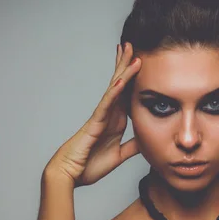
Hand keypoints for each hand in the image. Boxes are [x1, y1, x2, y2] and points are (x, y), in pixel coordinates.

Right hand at [46, 42, 141, 186]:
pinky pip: (106, 104)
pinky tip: (122, 79)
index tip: (141, 61)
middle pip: (120, 84)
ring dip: (123, 69)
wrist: (70, 175)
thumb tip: (147, 140)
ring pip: (114, 88)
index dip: (135, 78)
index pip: (128, 94)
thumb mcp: (119, 155)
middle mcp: (109, 114)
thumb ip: (132, 146)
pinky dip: (115, 91)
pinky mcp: (95, 123)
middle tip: (133, 44)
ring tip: (129, 51)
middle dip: (126, 64)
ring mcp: (101, 116)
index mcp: (116, 121)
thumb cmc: (89, 165)